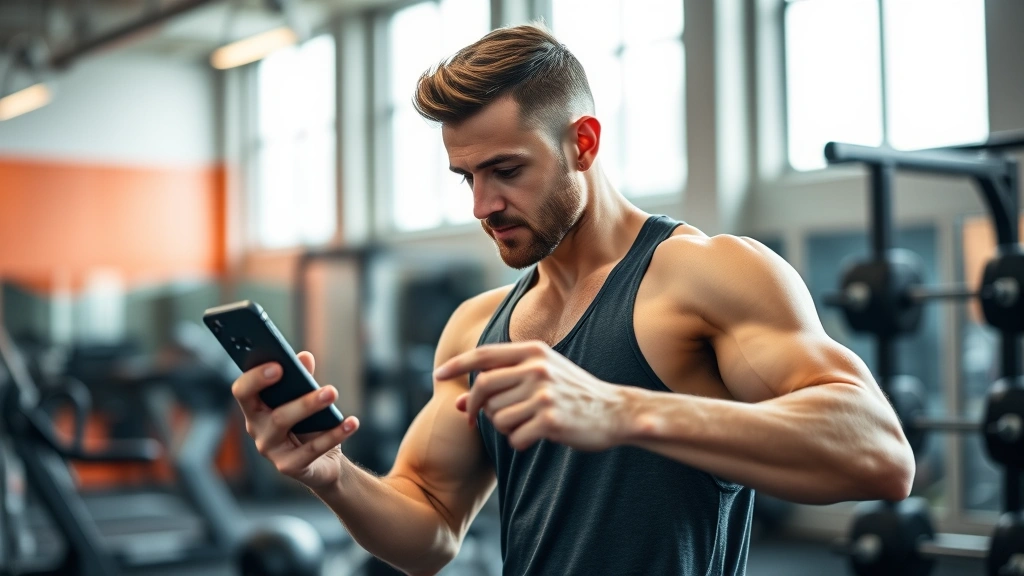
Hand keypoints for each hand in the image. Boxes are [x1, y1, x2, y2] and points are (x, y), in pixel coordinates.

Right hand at [231, 351, 359, 489]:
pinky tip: (351, 422)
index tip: (278, 365)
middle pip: (267, 411)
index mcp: (255, 408)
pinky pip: (311, 449)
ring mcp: (270, 450)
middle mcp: (257, 429)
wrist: (324, 461)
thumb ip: (302, 378)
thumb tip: (304, 357)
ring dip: (309, 406)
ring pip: (284, 424)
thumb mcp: (305, 397)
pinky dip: (333, 434)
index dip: (255, 378)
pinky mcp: (288, 466)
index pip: (243, 391)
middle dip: (292, 395)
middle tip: (315, 380)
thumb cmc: (309, 423)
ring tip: (333, 392)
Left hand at [435, 341, 625, 451]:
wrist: (615, 412)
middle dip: (476, 408)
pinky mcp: (550, 420)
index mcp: (534, 351)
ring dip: (505, 427)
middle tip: (475, 419)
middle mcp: (537, 368)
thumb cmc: (572, 394)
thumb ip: (503, 383)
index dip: (457, 364)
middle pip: (484, 389)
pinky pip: (514, 438)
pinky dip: (520, 443)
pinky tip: (537, 436)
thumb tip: (459, 402)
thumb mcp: (540, 376)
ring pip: (497, 417)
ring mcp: (544, 394)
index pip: (484, 355)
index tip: (436, 374)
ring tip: (527, 424)